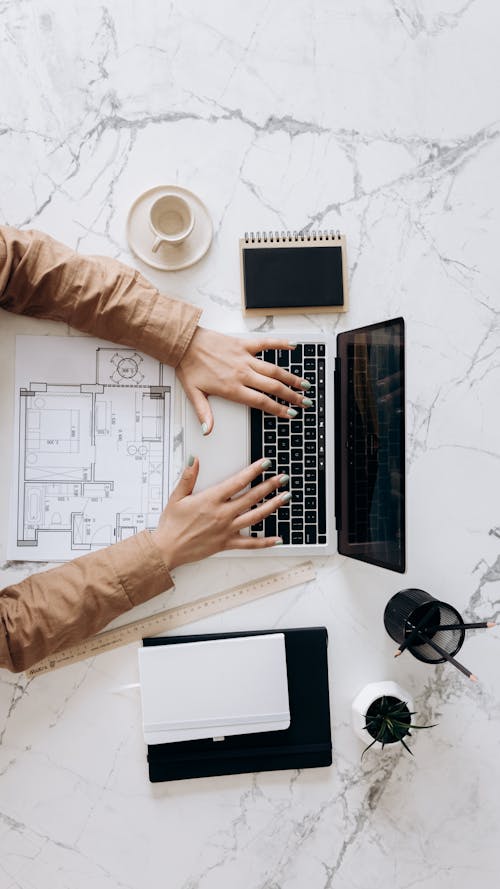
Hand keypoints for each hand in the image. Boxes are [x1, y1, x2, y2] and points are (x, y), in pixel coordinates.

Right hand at [152, 457, 288, 568]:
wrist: (168, 548)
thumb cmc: (171, 524)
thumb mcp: (177, 496)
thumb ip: (188, 477)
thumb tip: (194, 460)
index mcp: (211, 500)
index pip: (237, 481)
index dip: (253, 471)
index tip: (265, 463)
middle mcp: (222, 514)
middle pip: (252, 498)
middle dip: (269, 486)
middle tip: (282, 478)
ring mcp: (227, 529)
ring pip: (255, 517)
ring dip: (272, 507)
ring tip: (285, 498)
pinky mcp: (227, 543)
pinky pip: (250, 543)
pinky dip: (265, 542)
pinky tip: (277, 538)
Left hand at [176, 327, 311, 433]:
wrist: (183, 343)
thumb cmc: (188, 367)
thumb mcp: (194, 394)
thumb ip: (204, 413)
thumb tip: (207, 431)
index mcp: (232, 388)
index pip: (261, 402)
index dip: (278, 409)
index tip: (290, 414)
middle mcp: (242, 373)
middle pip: (273, 387)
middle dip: (291, 396)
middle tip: (304, 402)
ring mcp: (244, 358)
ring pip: (274, 369)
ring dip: (291, 377)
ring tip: (304, 384)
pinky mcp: (243, 344)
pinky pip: (266, 344)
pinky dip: (280, 344)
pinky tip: (293, 346)